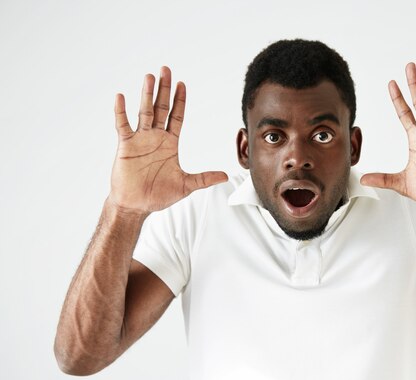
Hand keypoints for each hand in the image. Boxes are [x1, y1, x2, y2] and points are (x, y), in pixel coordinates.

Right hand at [109, 67, 227, 213]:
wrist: (136, 206)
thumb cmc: (158, 195)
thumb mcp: (186, 185)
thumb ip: (205, 178)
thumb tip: (226, 176)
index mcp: (169, 143)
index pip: (176, 116)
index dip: (180, 101)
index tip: (182, 84)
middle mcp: (155, 138)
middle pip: (161, 108)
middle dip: (164, 89)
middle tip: (166, 69)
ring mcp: (140, 140)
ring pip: (144, 112)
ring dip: (146, 94)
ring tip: (149, 77)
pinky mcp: (126, 146)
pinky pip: (123, 125)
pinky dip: (121, 111)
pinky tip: (121, 97)